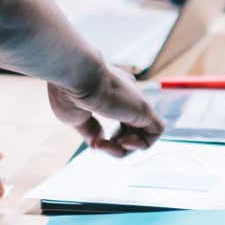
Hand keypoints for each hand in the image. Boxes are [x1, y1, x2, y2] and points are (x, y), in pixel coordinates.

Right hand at [47, 64, 163, 155]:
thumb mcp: (76, 116)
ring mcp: (135, 102)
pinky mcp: (144, 108)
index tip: (95, 142)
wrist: (75, 74)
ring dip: (125, 149)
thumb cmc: (68, 91)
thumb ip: (91, 129)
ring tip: (108, 145)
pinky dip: (142, 144)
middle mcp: (126, 96)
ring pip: (142, 134)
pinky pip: (156, 131)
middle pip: (131, 129)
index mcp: (111, 93)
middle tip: (99, 145)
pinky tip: (124, 142)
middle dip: (116, 145)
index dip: (109, 138)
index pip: (119, 117)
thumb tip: (99, 142)